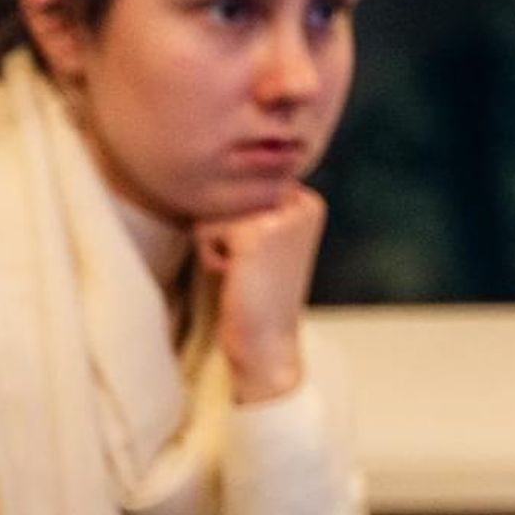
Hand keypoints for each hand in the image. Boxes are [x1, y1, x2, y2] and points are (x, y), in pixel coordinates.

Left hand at [199, 185, 327, 401]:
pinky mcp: (254, 233)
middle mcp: (302, 202)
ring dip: (216, 242)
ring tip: (243, 271)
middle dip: (227, 229)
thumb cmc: (260, 292)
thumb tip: (220, 172)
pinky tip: (235, 277)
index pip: (246, 185)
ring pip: (216, 208)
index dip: (239, 222)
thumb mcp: (269, 238)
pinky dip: (210, 255)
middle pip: (231, 192)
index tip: (260, 255)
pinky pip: (205, 228)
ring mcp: (280, 216)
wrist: (267, 341)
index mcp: (309, 201)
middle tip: (252, 266)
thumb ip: (257, 204)